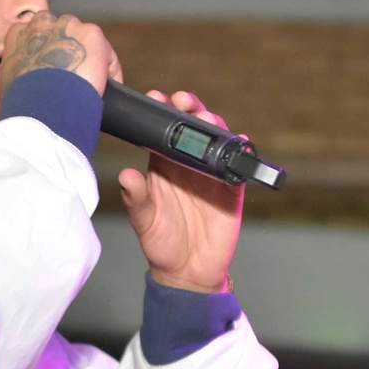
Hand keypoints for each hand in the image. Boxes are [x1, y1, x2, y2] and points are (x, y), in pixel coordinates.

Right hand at [0, 12, 120, 96]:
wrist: (42, 106)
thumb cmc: (24, 102)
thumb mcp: (10, 85)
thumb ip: (20, 76)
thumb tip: (26, 91)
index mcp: (17, 34)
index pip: (36, 38)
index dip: (48, 58)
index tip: (54, 75)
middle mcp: (41, 23)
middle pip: (63, 35)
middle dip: (69, 55)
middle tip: (74, 82)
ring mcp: (68, 26)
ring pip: (86, 42)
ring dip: (91, 61)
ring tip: (92, 88)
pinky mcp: (92, 34)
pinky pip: (107, 55)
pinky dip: (110, 73)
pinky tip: (105, 91)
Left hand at [118, 90, 242, 293]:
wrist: (189, 272)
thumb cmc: (161, 244)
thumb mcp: (145, 222)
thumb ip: (137, 199)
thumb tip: (126, 176)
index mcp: (163, 164)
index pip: (163, 130)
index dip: (161, 111)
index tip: (157, 97)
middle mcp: (187, 164)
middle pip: (192, 127)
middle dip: (190, 108)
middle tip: (183, 102)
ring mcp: (211, 174)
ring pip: (216, 139)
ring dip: (213, 123)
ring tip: (206, 117)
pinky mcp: (231, 188)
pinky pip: (239, 163)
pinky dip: (242, 149)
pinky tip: (239, 139)